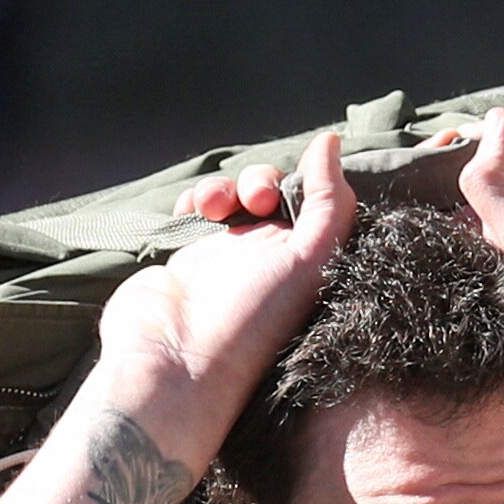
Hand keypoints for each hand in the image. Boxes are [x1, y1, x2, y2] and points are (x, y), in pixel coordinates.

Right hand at [100, 129, 363, 453]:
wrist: (173, 362)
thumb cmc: (251, 321)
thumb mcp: (310, 261)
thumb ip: (329, 199)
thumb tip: (330, 141)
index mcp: (308, 266)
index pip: (316, 205)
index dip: (305, 183)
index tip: (289, 190)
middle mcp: (271, 262)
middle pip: (272, 192)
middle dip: (261, 181)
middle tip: (256, 199)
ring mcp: (226, 259)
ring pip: (232, 195)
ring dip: (225, 187)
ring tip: (214, 207)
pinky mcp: (188, 258)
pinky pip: (194, 209)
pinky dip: (194, 199)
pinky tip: (191, 211)